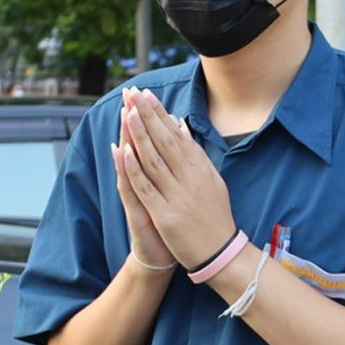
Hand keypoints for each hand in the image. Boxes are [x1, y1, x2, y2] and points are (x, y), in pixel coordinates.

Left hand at [117, 88, 237, 266]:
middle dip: (147, 115)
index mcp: (200, 168)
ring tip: (128, 111)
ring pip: (154, 159)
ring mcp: (177, 196)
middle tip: (134, 92)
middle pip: (164, 141)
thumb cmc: (214, 215)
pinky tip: (123, 152)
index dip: (160, 114)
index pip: (176, 134)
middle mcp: (190, 178)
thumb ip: (195, 154)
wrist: (220, 252)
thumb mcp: (211, 180)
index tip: (147, 95)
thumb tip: (181, 126)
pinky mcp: (165, 214)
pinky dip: (134, 169)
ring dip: (139, 134)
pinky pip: (146, 188)